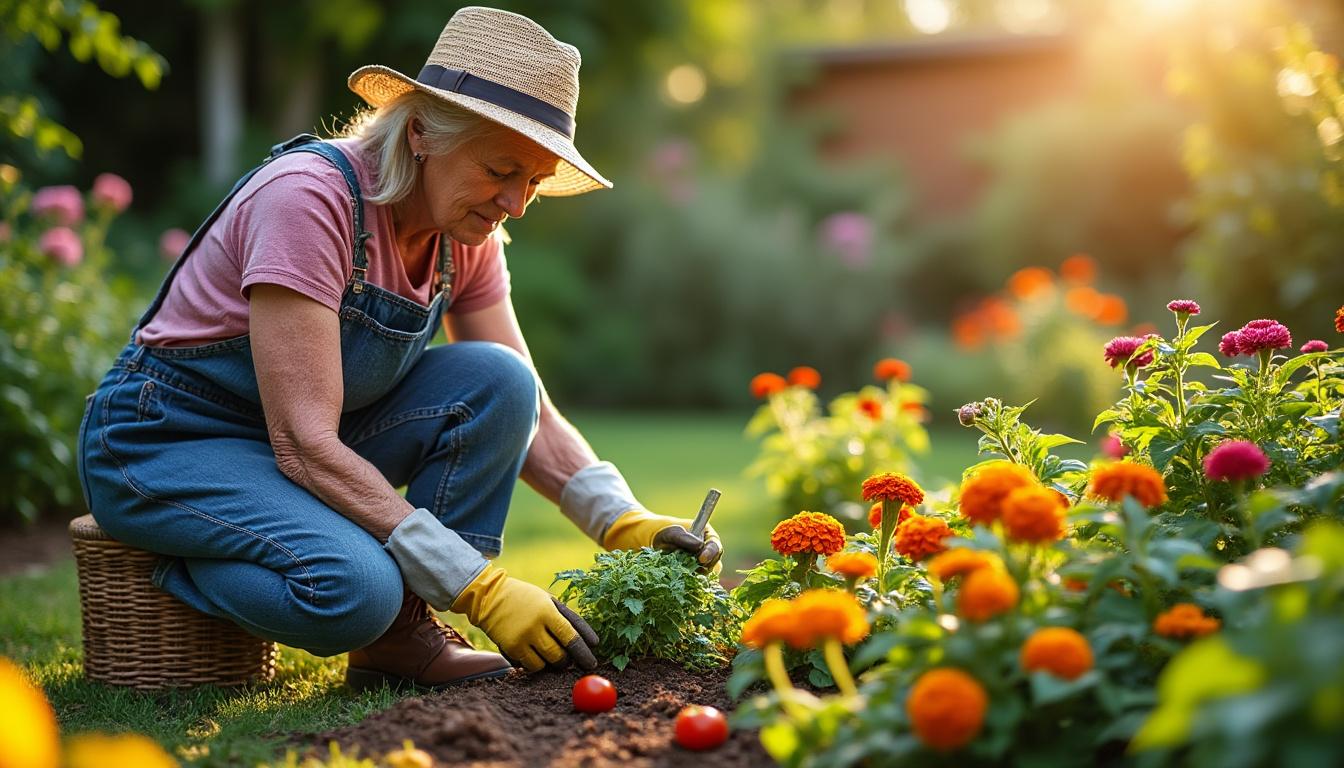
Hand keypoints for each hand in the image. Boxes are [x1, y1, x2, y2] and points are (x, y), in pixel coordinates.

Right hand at [451, 563, 599, 672]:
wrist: (490, 597)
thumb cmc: (526, 598)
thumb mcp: (549, 601)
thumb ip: (569, 620)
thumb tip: (591, 643)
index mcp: (548, 611)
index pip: (571, 637)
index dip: (583, 653)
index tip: (591, 663)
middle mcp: (534, 626)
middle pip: (559, 656)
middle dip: (566, 661)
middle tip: (567, 659)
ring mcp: (521, 638)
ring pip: (544, 665)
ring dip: (550, 664)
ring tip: (548, 654)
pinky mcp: (509, 648)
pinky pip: (528, 666)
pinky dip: (534, 664)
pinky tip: (532, 653)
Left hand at [602, 510, 722, 571]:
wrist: (656, 545)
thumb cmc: (666, 534)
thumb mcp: (671, 532)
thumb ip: (683, 537)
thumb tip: (698, 545)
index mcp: (708, 538)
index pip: (716, 546)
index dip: (711, 552)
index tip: (701, 558)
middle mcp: (708, 552)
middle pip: (714, 563)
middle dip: (705, 567)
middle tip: (694, 569)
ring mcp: (702, 565)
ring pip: (707, 574)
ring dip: (697, 575)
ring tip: (684, 575)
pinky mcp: (695, 576)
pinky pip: (697, 582)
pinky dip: (691, 583)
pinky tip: (682, 582)